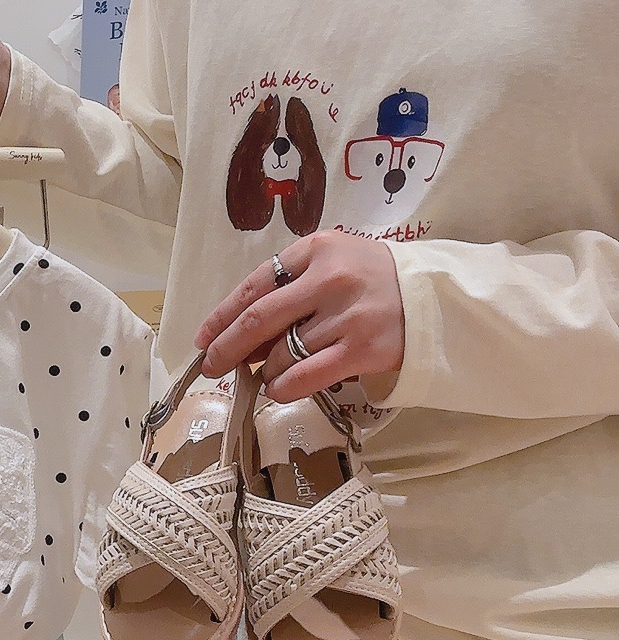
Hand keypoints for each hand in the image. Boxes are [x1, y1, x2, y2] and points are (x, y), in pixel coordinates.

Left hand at [192, 231, 404, 402]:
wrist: (436, 299)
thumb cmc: (376, 281)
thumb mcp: (334, 263)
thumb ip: (291, 285)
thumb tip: (239, 334)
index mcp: (318, 249)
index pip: (255, 285)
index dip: (222, 315)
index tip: (203, 337)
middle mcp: (330, 279)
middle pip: (259, 319)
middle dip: (227, 347)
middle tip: (211, 366)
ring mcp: (347, 316)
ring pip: (281, 352)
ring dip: (263, 370)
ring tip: (264, 375)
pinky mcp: (363, 350)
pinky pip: (304, 376)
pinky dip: (282, 387)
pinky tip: (276, 389)